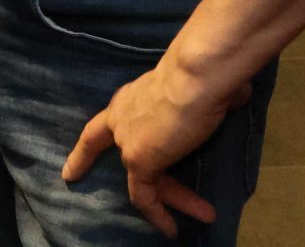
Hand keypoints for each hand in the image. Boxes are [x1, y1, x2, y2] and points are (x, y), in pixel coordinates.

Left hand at [62, 64, 250, 237]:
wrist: (196, 77)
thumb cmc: (202, 75)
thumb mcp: (203, 86)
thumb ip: (211, 96)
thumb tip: (234, 94)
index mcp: (131, 98)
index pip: (103, 124)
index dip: (88, 147)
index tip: (69, 169)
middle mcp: (121, 118)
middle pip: (116, 149)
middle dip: (99, 165)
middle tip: (74, 178)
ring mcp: (127, 140)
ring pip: (142, 178)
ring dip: (172, 198)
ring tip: (203, 215)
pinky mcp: (138, 160)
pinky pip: (144, 195)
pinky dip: (158, 214)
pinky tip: (171, 228)